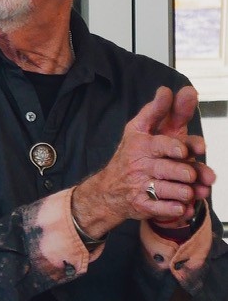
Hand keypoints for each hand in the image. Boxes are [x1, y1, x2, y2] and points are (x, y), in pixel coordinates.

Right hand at [72, 86, 215, 236]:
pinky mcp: (140, 205)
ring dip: (183, 192)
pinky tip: (181, 208)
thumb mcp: (140, 129)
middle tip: (192, 175)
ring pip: (167, 190)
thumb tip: (168, 90)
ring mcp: (139, 186)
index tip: (185, 151)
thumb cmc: (131, 155)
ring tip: (190, 191)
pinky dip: (172, 210)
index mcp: (141, 143)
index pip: (161, 144)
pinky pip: (160, 210)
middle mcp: (139, 164)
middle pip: (167, 169)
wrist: (108, 189)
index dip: (176, 147)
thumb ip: (158, 111)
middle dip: (184, 172)